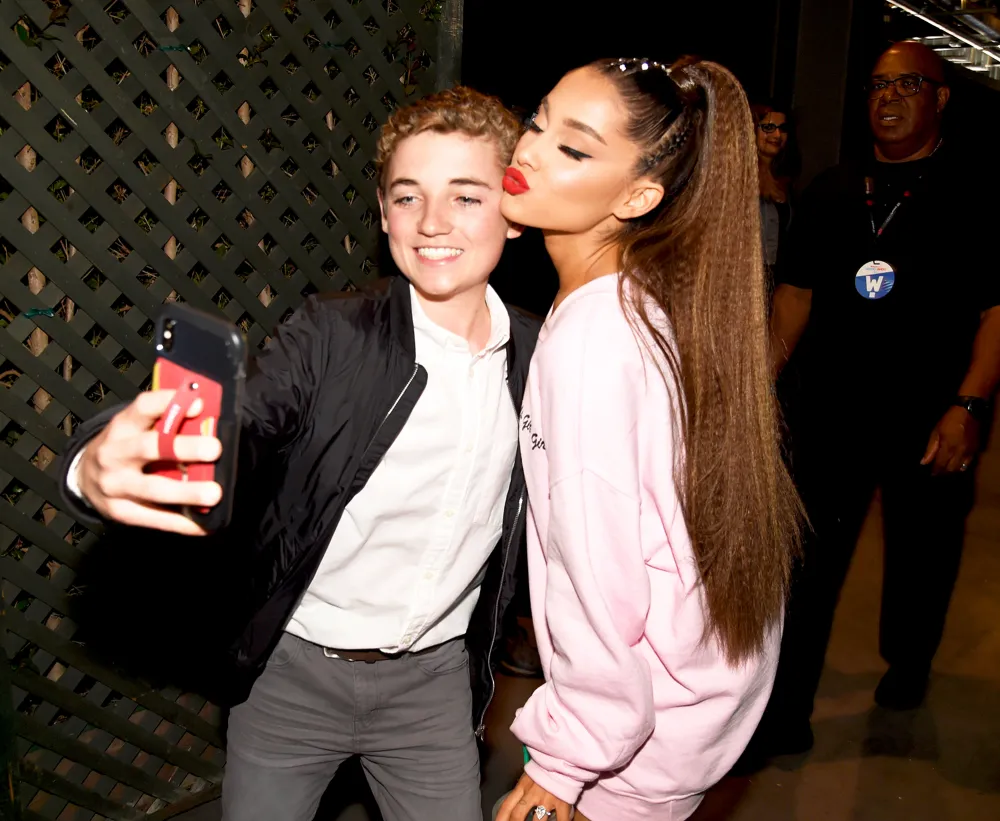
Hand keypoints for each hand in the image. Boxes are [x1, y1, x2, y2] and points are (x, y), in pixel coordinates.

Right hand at [77, 390, 222, 534]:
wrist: (83, 475)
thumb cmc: (125, 446)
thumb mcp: (135, 427)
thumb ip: (165, 422)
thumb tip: (209, 418)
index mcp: (123, 426)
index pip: (143, 407)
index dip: (169, 403)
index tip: (199, 404)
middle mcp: (114, 453)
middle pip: (149, 448)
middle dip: (183, 448)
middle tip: (215, 449)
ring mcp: (115, 485)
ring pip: (153, 489)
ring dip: (186, 492)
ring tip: (214, 494)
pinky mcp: (120, 511)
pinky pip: (153, 519)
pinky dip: (181, 523)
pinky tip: (204, 525)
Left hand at [496, 773, 573, 820]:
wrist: (562, 758)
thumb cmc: (544, 767)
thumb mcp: (528, 775)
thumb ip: (521, 790)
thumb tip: (514, 803)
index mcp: (522, 786)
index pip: (506, 806)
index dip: (500, 818)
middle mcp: (532, 794)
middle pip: (518, 816)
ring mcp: (547, 799)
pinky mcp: (562, 802)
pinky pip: (561, 820)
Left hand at [920, 405, 981, 475]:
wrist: (968, 412)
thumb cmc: (949, 420)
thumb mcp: (936, 432)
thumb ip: (930, 449)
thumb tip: (924, 462)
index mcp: (948, 447)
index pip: (940, 464)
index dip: (935, 471)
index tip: (932, 473)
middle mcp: (959, 452)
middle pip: (951, 469)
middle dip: (943, 472)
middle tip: (938, 472)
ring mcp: (969, 451)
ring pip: (960, 468)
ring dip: (952, 470)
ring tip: (946, 469)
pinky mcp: (976, 449)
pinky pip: (969, 463)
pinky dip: (962, 466)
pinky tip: (957, 464)